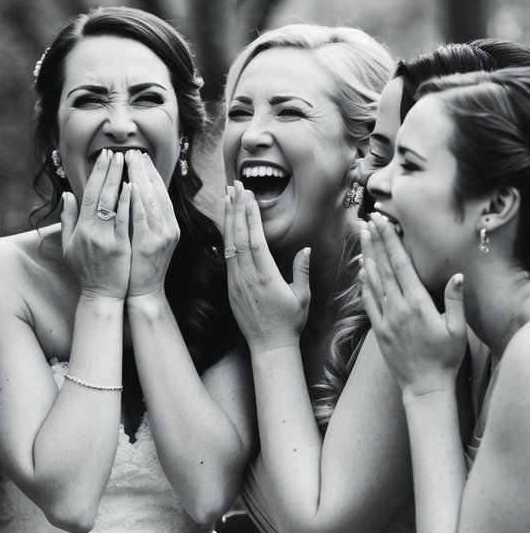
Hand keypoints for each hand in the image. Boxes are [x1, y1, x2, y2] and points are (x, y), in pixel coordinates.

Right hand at [61, 150, 130, 298]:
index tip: (103, 157)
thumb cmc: (86, 269)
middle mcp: (92, 231)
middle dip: (109, 171)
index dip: (96, 174)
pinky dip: (127, 203)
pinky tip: (132, 187)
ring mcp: (107, 238)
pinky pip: (124, 220)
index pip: (89, 194)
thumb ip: (68, 219)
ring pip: (113, 204)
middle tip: (116, 152)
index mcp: (80, 228)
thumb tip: (68, 195)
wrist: (101, 294)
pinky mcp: (121, 246)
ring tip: (126, 162)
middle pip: (101, 194)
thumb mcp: (69, 245)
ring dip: (119, 180)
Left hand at [126, 150, 178, 297]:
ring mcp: (161, 235)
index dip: (150, 172)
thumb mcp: (148, 238)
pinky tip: (132, 186)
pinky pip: (143, 218)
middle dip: (145, 169)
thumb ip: (144, 216)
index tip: (140, 156)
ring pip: (152, 199)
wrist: (145, 293)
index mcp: (168, 224)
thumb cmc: (141, 266)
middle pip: (158, 191)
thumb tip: (135, 193)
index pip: (160, 192)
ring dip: (141, 178)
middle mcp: (168, 226)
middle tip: (134, 151)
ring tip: (131, 160)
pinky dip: (138, 201)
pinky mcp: (149, 244)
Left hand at [224, 181, 309, 356]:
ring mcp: (236, 281)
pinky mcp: (230, 287)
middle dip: (237, 208)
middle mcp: (247, 277)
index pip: (255, 239)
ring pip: (230, 244)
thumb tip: (305, 249)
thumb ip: (301, 271)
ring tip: (227, 197)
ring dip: (229, 219)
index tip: (248, 196)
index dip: (251, 215)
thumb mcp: (302, 297)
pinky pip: (227, 257)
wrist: (269, 346)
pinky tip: (227, 224)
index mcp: (266, 277)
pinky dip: (227, 237)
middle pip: (239, 236)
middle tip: (235, 186)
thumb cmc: (290, 322)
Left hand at [361, 214, 466, 397]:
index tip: (382, 222)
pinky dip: (363, 282)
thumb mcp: (458, 330)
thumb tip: (458, 275)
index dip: (390, 241)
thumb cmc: (445, 358)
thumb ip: (455, 301)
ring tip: (362, 236)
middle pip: (383, 266)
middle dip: (375, 241)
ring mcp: (385, 317)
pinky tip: (362, 269)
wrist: (425, 386)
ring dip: (367, 256)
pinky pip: (367, 300)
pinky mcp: (378, 328)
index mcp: (418, 303)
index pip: (400, 264)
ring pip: (372, 280)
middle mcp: (398, 307)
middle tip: (368, 220)